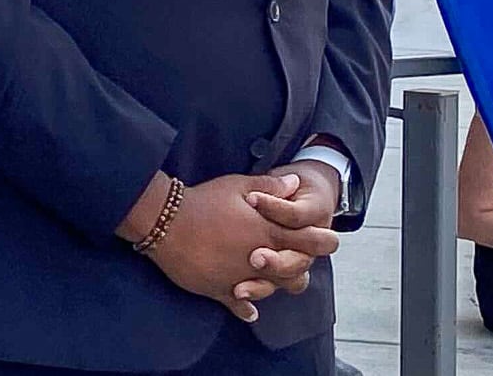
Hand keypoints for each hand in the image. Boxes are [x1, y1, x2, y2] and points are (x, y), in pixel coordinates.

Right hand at [130, 173, 336, 322]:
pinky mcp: (219, 290)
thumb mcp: (236, 185)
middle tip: (297, 260)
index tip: (328, 240)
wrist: (164, 221)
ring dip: (275, 287)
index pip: (310, 242)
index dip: (324, 241)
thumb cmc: (202, 201)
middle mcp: (260, 260)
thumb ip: (269, 186)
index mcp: (268, 233)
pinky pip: (239, 306)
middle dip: (301, 267)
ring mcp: (241, 278)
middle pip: (297, 274)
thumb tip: (295, 183)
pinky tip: (248, 310)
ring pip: (271, 292)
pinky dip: (245, 309)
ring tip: (273, 281)